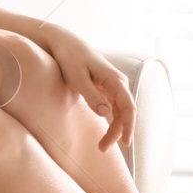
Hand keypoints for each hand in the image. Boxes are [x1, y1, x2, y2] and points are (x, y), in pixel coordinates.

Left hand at [35, 21, 135, 150]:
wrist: (64, 43)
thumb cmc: (69, 58)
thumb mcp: (76, 78)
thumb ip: (91, 95)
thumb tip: (105, 113)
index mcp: (115, 79)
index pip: (128, 107)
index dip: (129, 126)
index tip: (125, 143)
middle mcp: (118, 83)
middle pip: (126, 113)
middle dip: (118, 132)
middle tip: (102, 149)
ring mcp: (113, 86)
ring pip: (120, 113)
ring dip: (114, 129)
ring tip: (101, 146)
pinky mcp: (106, 89)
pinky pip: (114, 109)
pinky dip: (111, 122)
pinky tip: (105, 134)